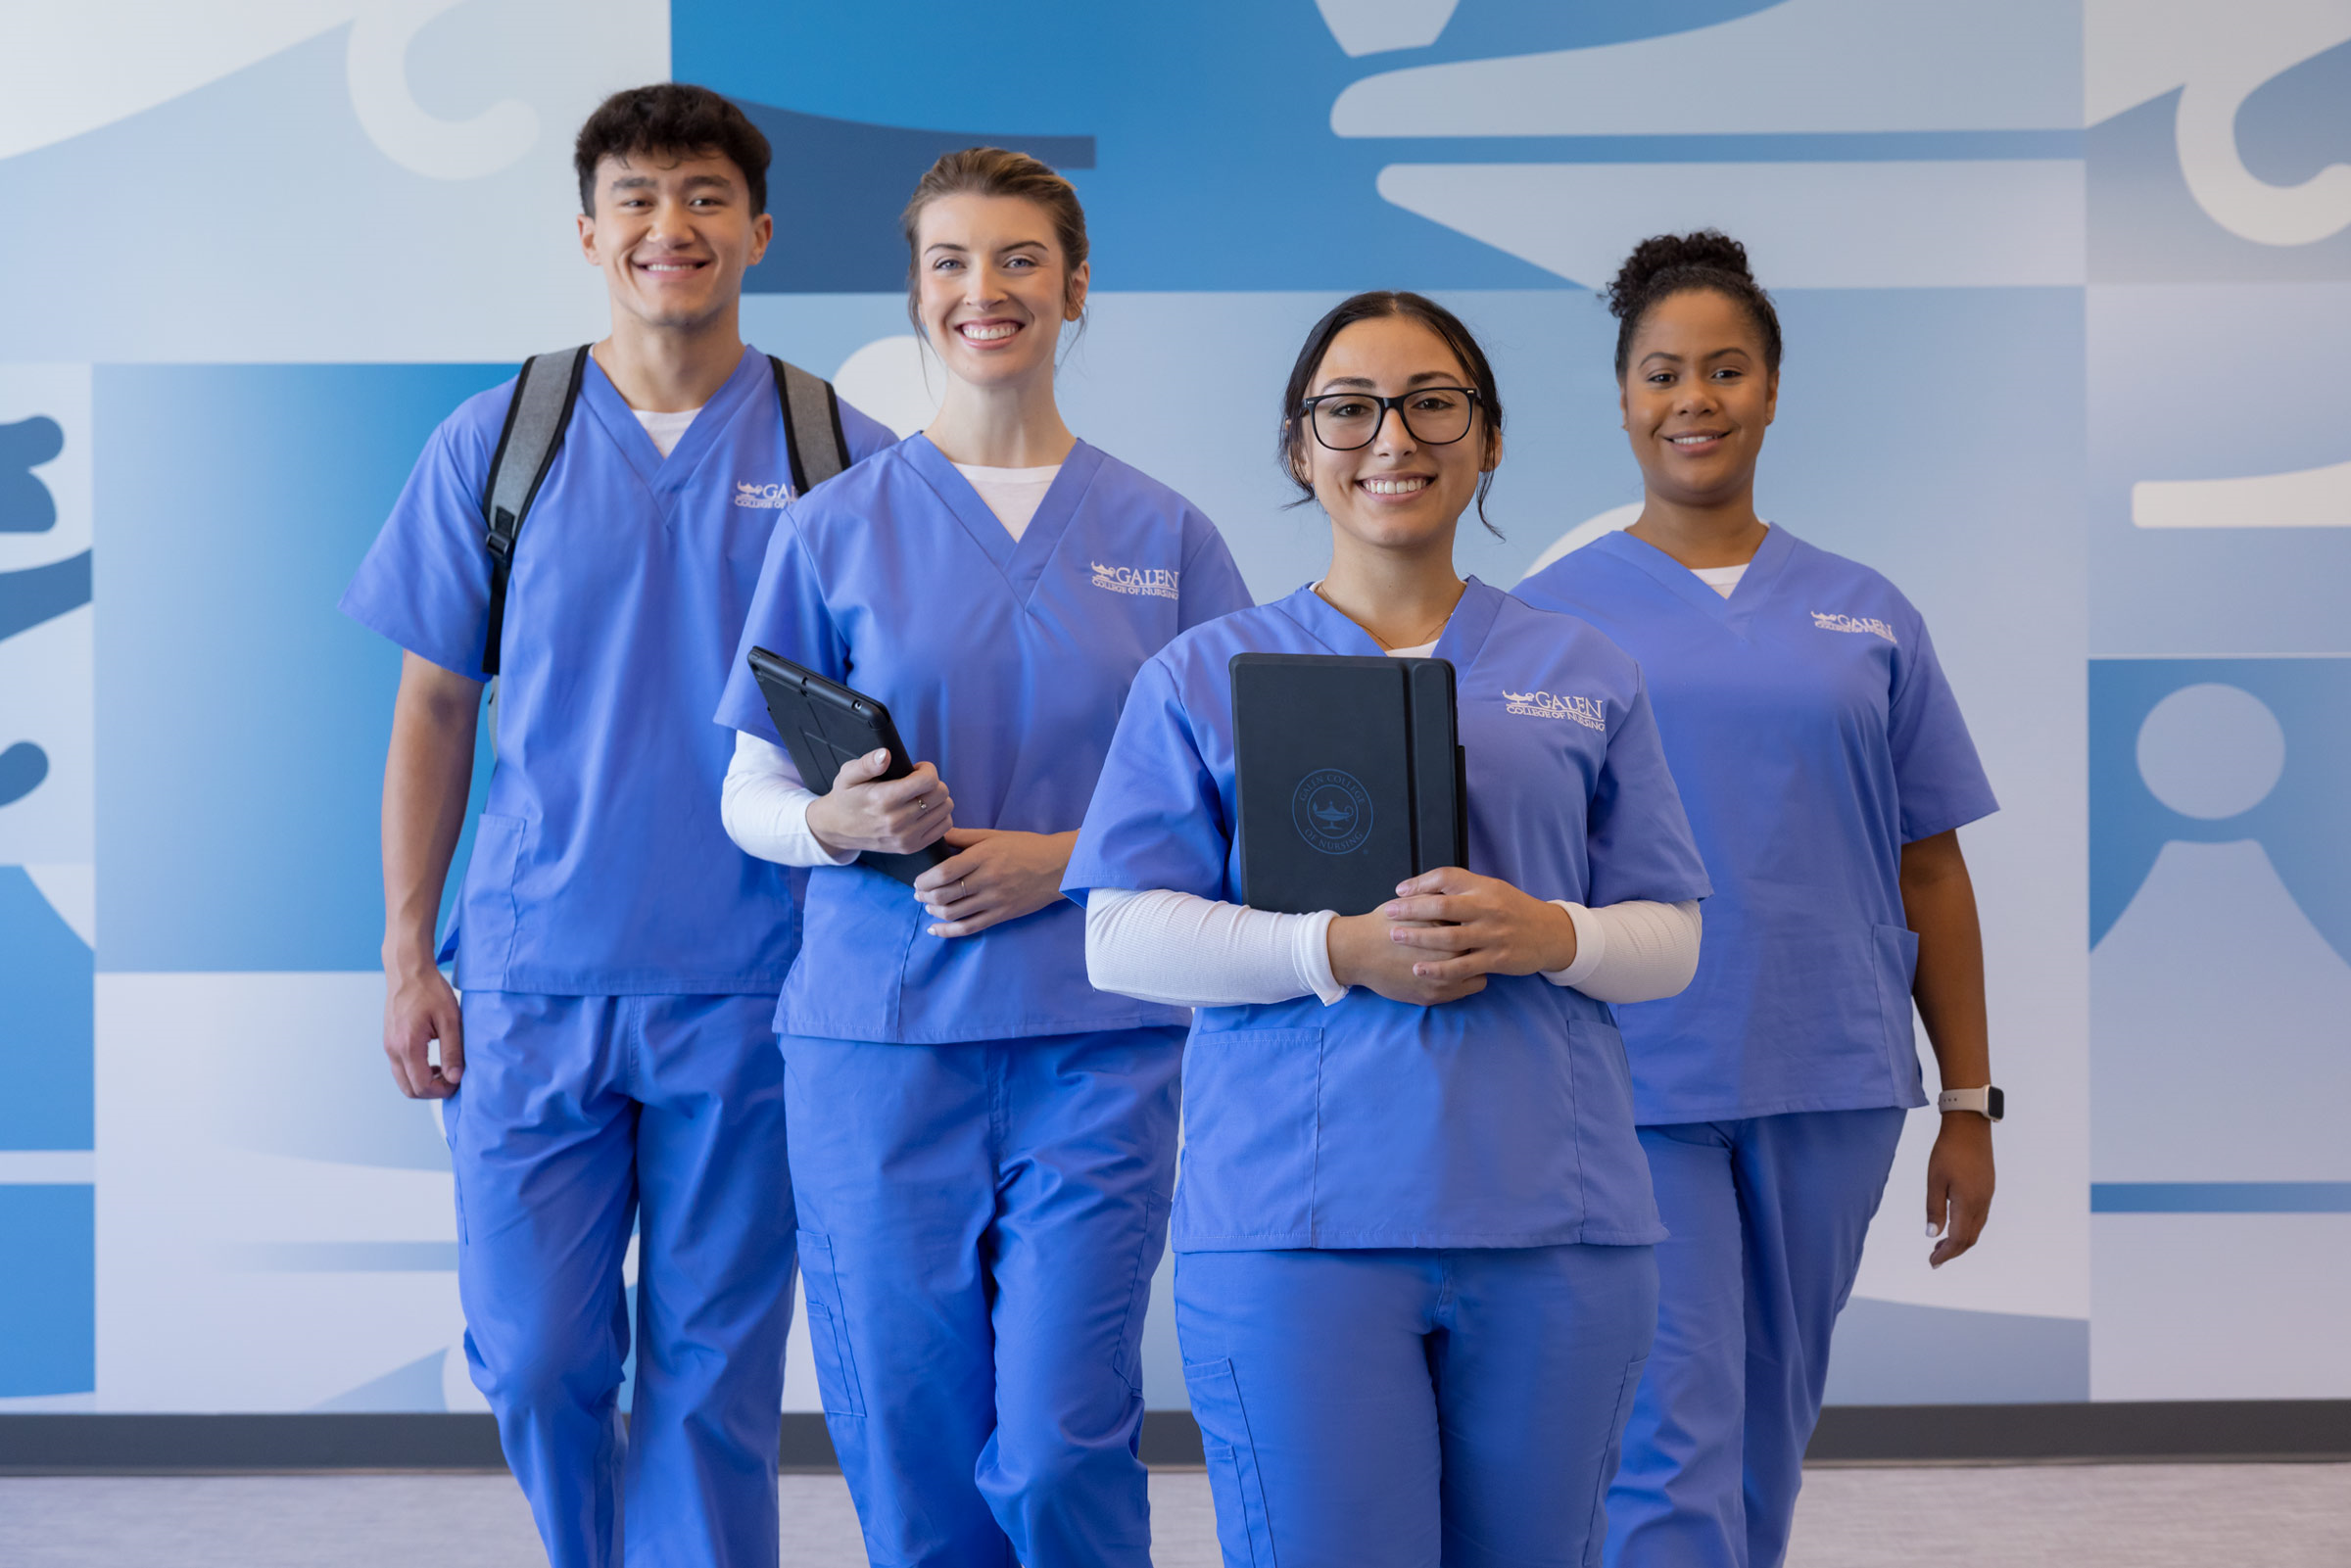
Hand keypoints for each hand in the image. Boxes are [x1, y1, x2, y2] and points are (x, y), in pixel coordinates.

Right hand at [383, 956, 463, 1098]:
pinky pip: (400, 1068)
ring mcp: (388, 1046)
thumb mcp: (450, 1019)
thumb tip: (455, 1078)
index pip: (422, 1085)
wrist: (408, 971)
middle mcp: (393, 1050)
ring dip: (423, 1082)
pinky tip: (432, 1061)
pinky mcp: (389, 1042)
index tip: (458, 1081)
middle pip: (409, 1089)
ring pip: (403, 1081)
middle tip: (452, 1079)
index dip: (442, 1090)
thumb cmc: (430, 990)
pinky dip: (416, 1072)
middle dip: (432, 1091)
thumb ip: (452, 1050)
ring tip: (444, 1068)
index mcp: (408, 1045)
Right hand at [804, 749, 951, 856]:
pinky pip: (944, 827)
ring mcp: (906, 837)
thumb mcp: (848, 775)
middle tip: (916, 783)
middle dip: (932, 782)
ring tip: (918, 796)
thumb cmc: (846, 797)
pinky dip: (939, 815)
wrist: (837, 829)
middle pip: (940, 793)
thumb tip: (885, 755)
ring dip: (937, 798)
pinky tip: (923, 810)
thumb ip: (867, 763)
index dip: (927, 769)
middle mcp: (897, 821)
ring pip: (946, 809)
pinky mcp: (911, 847)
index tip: (916, 769)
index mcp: (884, 800)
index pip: (928, 781)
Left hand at [912, 828, 1078, 937]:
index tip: (917, 881)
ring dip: (934, 911)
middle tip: (918, 894)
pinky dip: (948, 931)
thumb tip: (936, 835)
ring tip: (928, 906)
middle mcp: (987, 879)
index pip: (944, 872)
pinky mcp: (1002, 915)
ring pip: (954, 912)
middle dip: (925, 896)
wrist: (1059, 867)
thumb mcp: (994, 836)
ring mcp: (995, 900)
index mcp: (983, 856)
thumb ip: (963, 837)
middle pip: (945, 894)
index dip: (924, 880)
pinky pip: (970, 927)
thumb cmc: (1026, 847)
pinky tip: (935, 930)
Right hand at [1326, 910, 1487, 1004]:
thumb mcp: (1414, 902)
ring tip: (1464, 957)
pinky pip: (1465, 990)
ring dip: (1473, 965)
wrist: (1358, 951)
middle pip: (1482, 950)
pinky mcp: (1435, 996)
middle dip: (1477, 944)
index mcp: (1448, 929)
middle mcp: (1451, 956)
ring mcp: (1444, 980)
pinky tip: (1452, 971)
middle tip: (1471, 940)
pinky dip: (1461, 981)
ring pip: (1479, 973)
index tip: (1471, 922)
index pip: (1478, 926)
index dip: (1475, 923)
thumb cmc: (1385, 923)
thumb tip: (1462, 894)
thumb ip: (1440, 898)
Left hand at [1374, 866, 1579, 982]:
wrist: (1550, 934)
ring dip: (1419, 938)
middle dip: (1412, 910)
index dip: (1420, 882)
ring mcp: (1493, 935)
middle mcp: (1488, 909)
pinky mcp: (1497, 959)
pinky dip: (1439, 969)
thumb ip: (1461, 887)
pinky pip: (1463, 966)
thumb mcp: (1491, 890)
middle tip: (1388, 913)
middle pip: (1443, 905)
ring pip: (1449, 937)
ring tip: (1395, 937)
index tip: (1398, 892)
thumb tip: (1419, 887)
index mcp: (1485, 888)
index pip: (1448, 877)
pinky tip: (1419, 969)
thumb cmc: (1512, 910)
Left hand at [1925, 1112, 1994, 1266]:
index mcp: (1968, 1203)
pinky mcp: (1987, 1188)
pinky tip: (1954, 1224)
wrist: (1970, 1127)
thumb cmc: (1948, 1151)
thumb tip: (1932, 1235)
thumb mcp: (1935, 1180)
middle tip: (1934, 1258)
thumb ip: (1934, 1209)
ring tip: (1940, 1245)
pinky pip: (1979, 1217)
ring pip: (1976, 1228)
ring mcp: (1987, 1196)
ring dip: (1960, 1241)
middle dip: (1953, 1251)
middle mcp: (1982, 1203)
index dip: (1946, 1254)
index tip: (1932, 1262)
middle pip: (1970, 1238)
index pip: (1959, 1239)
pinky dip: (1967, 1228)